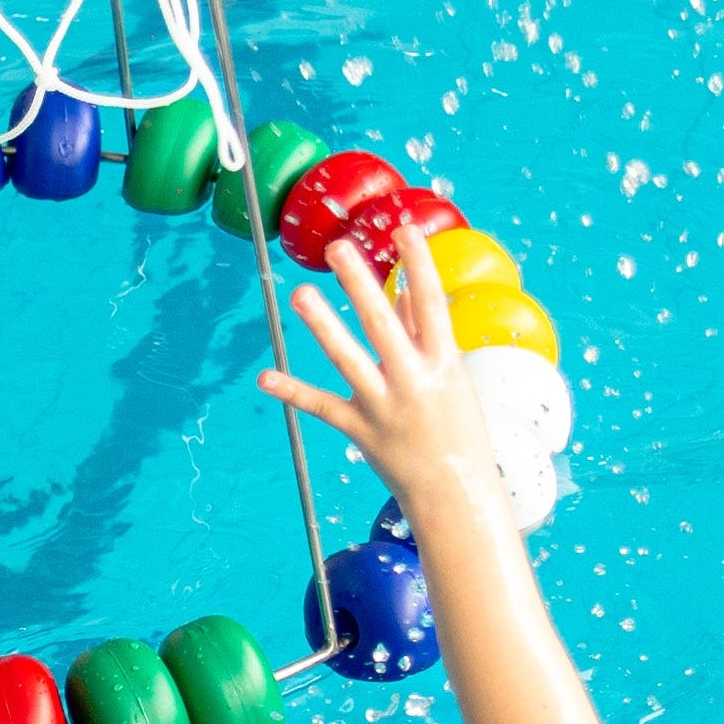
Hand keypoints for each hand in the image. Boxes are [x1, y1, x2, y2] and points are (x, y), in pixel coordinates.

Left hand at [256, 228, 512, 538]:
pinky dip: (293, 391)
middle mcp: (414, 380)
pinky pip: (321, 405)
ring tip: (302, 292)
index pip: (431, 303)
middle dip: (360, 284)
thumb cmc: (458, 430)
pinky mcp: (360, 430)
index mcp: (444, 362)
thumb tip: (399, 290)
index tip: (403, 229)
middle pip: (383, 324)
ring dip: (323, 324)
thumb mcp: (450, 377)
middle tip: (338, 247)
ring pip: (348, 358)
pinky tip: (265, 376)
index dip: (419, 264)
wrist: (456, 494)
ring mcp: (384, 406)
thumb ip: (422, 334)